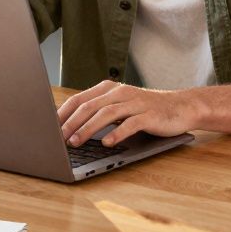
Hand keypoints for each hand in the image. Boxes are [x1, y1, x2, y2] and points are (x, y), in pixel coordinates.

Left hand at [57, 80, 203, 146]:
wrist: (181, 107)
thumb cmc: (146, 110)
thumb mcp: (120, 106)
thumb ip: (99, 111)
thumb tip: (70, 127)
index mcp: (109, 89)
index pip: (80, 99)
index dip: (63, 113)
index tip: (50, 128)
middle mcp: (120, 93)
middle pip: (89, 106)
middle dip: (71, 122)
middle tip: (58, 138)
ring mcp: (135, 103)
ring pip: (106, 114)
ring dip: (88, 129)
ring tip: (75, 142)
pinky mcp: (149, 115)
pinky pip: (129, 124)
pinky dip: (116, 133)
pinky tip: (106, 143)